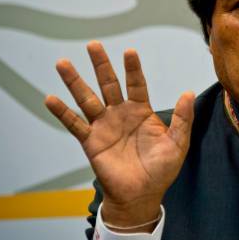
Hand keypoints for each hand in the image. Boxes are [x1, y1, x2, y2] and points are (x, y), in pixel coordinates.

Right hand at [44, 41, 194, 230]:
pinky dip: (62, 112)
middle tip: (93, 44)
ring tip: (63, 63)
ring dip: (75, 81)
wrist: (142, 195)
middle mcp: (120, 114)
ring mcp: (104, 126)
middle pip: (109, 84)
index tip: (129, 51)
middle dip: (101, 65)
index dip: (132, 69)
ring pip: (87, 99)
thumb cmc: (161, 170)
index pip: (136, 84)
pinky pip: (75, 124)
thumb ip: (182, 118)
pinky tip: (51, 99)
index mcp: (142, 112)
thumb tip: (188, 93)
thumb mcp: (177, 142)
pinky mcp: (91, 141)